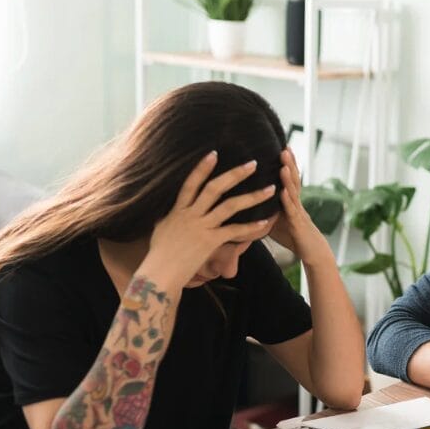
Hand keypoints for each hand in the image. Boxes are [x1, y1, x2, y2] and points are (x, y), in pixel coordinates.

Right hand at [140, 152, 278, 290]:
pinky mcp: (210, 242)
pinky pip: (235, 231)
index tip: (215, 153)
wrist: (159, 275)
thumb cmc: (159, 254)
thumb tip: (171, 208)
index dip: (202, 167)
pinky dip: (251, 227)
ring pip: (230, 206)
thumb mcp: (161, 228)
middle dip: (235, 174)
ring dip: (252, 196)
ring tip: (270, 189)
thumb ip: (171, 215)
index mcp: (178, 210)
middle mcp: (190, 215)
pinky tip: (265, 222)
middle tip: (253, 163)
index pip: (191, 183)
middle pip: (215, 188)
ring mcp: (201, 227)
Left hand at [267, 148, 333, 266]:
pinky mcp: (298, 226)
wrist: (312, 253)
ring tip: (284, 162)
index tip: (280, 146)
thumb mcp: (275, 218)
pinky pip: (292, 211)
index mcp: (289, 200)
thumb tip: (244, 200)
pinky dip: (287, 200)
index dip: (285, 163)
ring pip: (294, 191)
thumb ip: (264, 207)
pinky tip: (283, 191)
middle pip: (293, 179)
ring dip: (289, 177)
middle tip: (284, 146)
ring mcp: (298, 213)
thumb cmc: (293, 236)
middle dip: (289, 162)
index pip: (288, 177)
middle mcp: (295, 203)